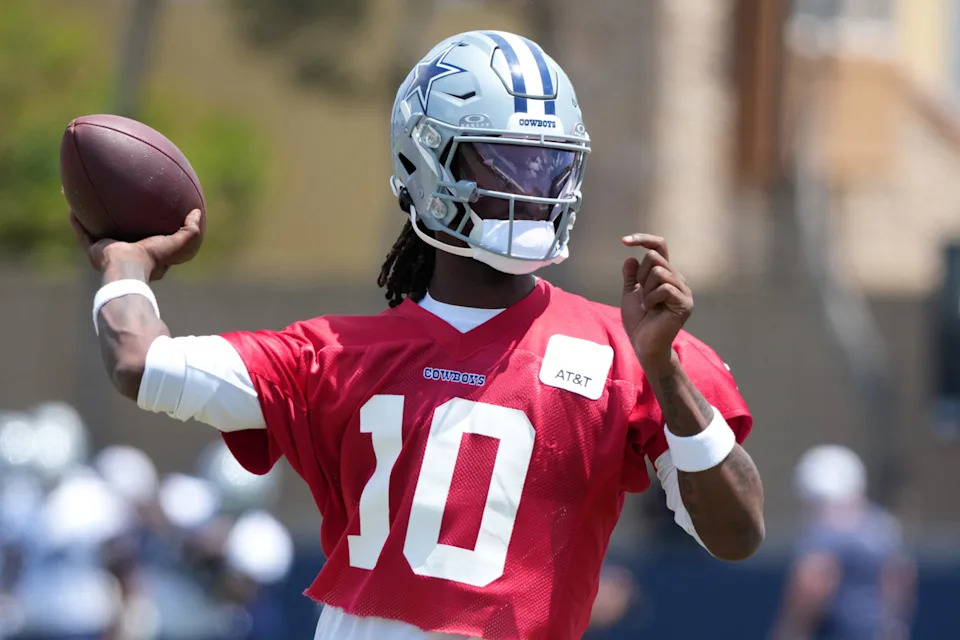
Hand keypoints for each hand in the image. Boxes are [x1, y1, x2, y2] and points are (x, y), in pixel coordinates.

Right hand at [70, 209, 202, 281]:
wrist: (127, 268)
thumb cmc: (153, 257)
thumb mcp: (179, 243)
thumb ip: (190, 230)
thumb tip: (197, 212)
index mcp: (145, 253)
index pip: (148, 239)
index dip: (149, 227)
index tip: (149, 212)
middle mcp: (125, 252)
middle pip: (121, 233)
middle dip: (118, 221)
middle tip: (117, 203)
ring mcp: (108, 251)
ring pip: (98, 231)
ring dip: (93, 218)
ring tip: (89, 199)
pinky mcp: (94, 250)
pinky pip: (82, 232)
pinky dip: (77, 220)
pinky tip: (72, 204)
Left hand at [620, 234, 693, 371]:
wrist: (644, 345)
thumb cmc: (639, 322)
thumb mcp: (631, 294)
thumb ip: (631, 276)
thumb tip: (631, 257)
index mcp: (666, 275)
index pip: (658, 247)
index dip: (643, 239)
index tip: (624, 241)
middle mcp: (677, 279)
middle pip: (654, 257)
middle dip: (641, 276)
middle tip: (642, 296)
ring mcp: (683, 291)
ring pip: (659, 271)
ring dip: (646, 289)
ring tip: (648, 305)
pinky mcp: (684, 303)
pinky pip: (664, 287)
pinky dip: (651, 298)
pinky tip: (652, 310)